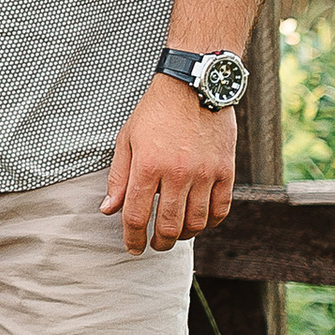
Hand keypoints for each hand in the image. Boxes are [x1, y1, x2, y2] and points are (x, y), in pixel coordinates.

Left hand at [102, 76, 239, 254]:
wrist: (193, 86)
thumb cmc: (154, 112)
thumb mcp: (127, 140)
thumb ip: (118, 178)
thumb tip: (108, 210)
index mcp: (147, 166)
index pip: (137, 216)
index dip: (133, 238)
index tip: (132, 248)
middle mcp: (177, 173)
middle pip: (169, 226)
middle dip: (159, 242)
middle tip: (155, 244)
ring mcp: (205, 173)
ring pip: (196, 222)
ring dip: (184, 235)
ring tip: (176, 234)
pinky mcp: (226, 170)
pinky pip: (221, 208)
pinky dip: (211, 222)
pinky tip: (200, 222)